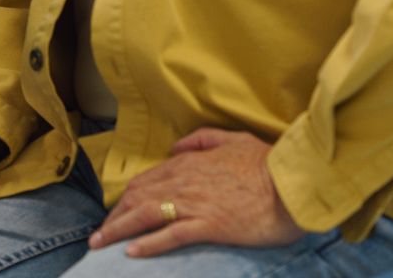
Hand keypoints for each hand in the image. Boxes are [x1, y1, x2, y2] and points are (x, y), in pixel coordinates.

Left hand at [88, 128, 304, 257]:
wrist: (293, 182)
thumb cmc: (268, 163)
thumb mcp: (233, 140)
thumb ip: (201, 140)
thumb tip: (175, 149)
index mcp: (189, 163)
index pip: (146, 180)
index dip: (126, 197)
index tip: (116, 211)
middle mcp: (184, 181)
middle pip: (137, 198)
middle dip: (114, 217)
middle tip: (100, 234)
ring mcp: (194, 203)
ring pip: (145, 215)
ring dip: (118, 230)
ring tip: (100, 245)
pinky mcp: (209, 225)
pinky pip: (171, 235)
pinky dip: (148, 244)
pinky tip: (132, 252)